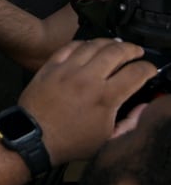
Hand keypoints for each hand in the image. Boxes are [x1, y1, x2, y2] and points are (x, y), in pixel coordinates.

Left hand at [18, 38, 158, 164]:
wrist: (34, 137)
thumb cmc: (72, 142)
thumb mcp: (108, 139)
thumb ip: (131, 122)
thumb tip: (143, 106)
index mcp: (105, 97)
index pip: (136, 73)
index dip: (148, 69)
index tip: (150, 70)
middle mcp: (87, 78)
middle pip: (117, 51)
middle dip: (132, 49)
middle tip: (137, 52)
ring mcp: (67, 70)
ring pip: (93, 45)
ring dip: (110, 43)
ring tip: (117, 46)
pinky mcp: (50, 66)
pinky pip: (70, 46)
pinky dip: (84, 44)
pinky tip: (90, 47)